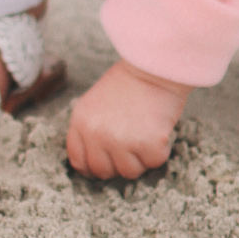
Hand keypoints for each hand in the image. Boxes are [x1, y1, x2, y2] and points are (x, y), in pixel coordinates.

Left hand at [66, 59, 192, 179]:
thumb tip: (91, 163)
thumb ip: (90, 130)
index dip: (92, 166)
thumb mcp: (95, 102)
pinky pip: (154, 162)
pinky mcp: (147, 144)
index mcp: (81, 123)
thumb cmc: (129, 81)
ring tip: (146, 132)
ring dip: (140, 158)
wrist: (154, 66)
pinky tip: (159, 130)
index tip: (106, 162)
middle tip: (131, 145)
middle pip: (102, 171)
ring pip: (129, 172)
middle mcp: (96, 135)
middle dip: (118, 163)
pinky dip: (160, 151)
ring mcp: (121, 142)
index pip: (78, 160)